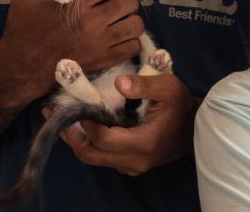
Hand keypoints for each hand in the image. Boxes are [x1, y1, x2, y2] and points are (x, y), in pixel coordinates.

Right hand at [0, 0, 144, 102]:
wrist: (23, 67)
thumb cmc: (23, 30)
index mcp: (78, 4)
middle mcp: (95, 22)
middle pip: (130, 3)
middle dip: (125, 1)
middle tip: (115, 6)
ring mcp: (102, 43)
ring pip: (136, 25)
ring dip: (130, 21)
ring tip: (120, 22)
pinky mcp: (105, 60)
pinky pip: (133, 47)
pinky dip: (130, 42)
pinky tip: (119, 40)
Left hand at [57, 73, 197, 175]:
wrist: (196, 128)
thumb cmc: (181, 105)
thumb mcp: (168, 87)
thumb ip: (143, 85)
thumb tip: (118, 82)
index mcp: (143, 144)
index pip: (103, 139)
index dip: (85, 123)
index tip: (74, 104)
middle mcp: (134, 161)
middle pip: (91, 155)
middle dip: (70, 135)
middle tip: (54, 114)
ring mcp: (131, 166)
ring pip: (93, 158)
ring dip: (76, 139)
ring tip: (61, 117)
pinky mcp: (129, 165)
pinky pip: (102, 157)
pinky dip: (88, 142)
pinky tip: (81, 124)